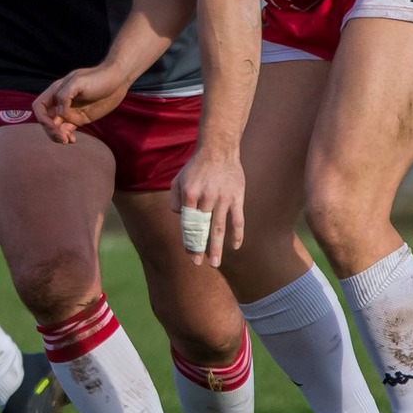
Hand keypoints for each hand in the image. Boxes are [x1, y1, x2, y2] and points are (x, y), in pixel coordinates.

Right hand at [33, 65, 127, 142]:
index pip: (39, 107)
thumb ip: (64, 96)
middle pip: (46, 120)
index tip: (54, 126)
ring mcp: (69, 112)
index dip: (42, 118)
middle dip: (51, 131)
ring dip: (58, 136)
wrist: (117, 81)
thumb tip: (59, 114)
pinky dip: (67, 136)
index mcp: (56, 92)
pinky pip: (67, 130)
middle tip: (62, 138)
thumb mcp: (78, 82)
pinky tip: (73, 140)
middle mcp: (60, 103)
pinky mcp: (79, 119)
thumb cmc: (97, 78)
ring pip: (56, 128)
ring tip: (67, 141)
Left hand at [172, 145, 244, 268]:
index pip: (187, 223)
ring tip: (215, 263)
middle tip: (199, 264)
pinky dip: (238, 234)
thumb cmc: (196, 167)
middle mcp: (206, 197)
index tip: (189, 255)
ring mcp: (223, 198)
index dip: (188, 240)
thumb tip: (180, 218)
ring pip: (219, 227)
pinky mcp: (237, 197)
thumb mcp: (178, 180)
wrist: (218, 149)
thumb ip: (174, 200)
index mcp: (190, 194)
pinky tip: (235, 247)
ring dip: (217, 246)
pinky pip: (238, 219)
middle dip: (200, 247)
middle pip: (202, 228)